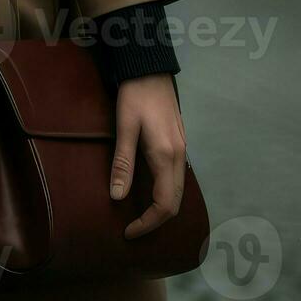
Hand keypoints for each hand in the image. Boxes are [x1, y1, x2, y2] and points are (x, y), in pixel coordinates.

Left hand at [109, 74, 186, 239]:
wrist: (150, 69)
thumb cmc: (135, 96)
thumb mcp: (124, 127)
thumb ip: (122, 163)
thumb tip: (118, 197)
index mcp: (166, 156)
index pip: (164, 204)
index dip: (147, 223)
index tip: (128, 232)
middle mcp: (180, 157)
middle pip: (175, 202)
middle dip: (155, 221)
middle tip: (132, 229)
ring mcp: (182, 150)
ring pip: (178, 191)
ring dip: (162, 208)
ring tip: (139, 216)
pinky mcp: (179, 144)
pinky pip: (177, 179)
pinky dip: (165, 194)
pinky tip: (148, 192)